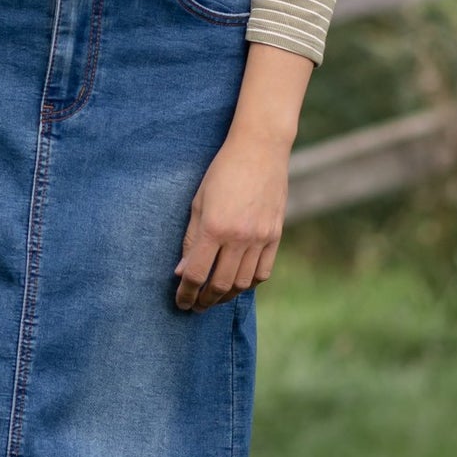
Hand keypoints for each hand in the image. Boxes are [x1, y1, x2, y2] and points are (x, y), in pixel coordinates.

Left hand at [173, 131, 288, 309]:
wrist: (260, 150)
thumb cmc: (222, 172)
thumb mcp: (198, 202)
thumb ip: (191, 239)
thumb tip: (182, 272)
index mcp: (214, 228)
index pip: (196, 274)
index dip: (186, 293)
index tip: (180, 302)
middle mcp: (239, 238)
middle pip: (219, 285)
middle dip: (204, 300)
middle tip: (195, 306)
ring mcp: (260, 238)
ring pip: (242, 283)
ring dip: (226, 295)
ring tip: (214, 297)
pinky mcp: (275, 236)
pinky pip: (263, 272)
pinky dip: (248, 283)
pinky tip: (237, 283)